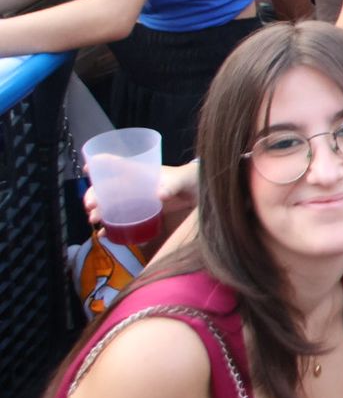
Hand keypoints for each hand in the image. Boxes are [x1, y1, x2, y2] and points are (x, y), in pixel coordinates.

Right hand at [84, 158, 199, 226]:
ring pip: (110, 205)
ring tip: (94, 220)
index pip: (118, 164)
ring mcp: (136, 201)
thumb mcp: (182, 180)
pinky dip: (111, 227)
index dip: (102, 163)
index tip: (88, 168)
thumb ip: (172, 185)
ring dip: (99, 212)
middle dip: (94, 195)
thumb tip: (160, 194)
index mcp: (142, 172)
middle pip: (107, 188)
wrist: (200, 196)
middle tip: (90, 206)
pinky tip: (105, 234)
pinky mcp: (142, 214)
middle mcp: (134, 185)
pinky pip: (122, 220)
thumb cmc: (190, 180)